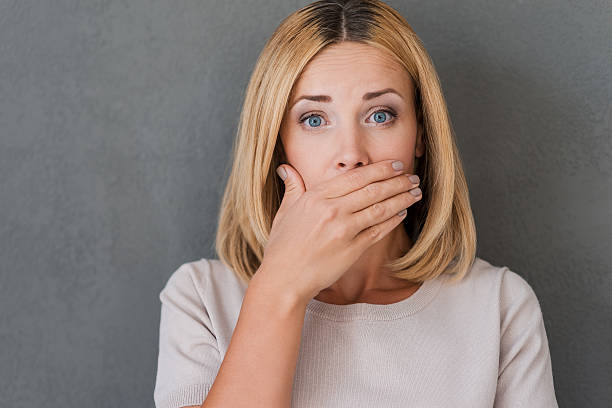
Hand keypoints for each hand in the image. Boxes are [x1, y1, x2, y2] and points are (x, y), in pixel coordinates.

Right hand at [259, 159, 422, 302]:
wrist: (284, 279)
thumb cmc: (282, 246)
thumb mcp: (284, 212)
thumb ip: (293, 187)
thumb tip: (286, 168)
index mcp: (316, 196)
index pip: (355, 177)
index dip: (380, 169)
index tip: (395, 165)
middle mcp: (332, 210)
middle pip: (373, 190)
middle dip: (397, 181)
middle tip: (412, 176)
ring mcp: (343, 230)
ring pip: (380, 209)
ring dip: (401, 198)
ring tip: (415, 192)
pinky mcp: (352, 250)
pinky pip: (378, 231)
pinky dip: (393, 221)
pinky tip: (402, 214)